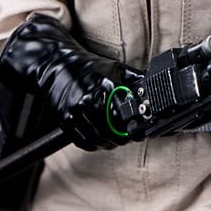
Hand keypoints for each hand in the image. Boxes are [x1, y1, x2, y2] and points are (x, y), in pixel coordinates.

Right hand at [0, 13, 141, 149]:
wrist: (57, 64)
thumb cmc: (89, 67)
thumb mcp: (115, 67)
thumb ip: (135, 79)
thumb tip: (154, 87)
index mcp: (106, 86)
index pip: (126, 115)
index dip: (134, 126)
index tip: (139, 129)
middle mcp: (90, 100)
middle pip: (112, 132)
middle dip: (123, 138)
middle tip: (129, 137)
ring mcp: (76, 111)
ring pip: (98, 140)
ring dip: (109, 143)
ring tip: (115, 140)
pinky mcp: (66, 119)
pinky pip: (83, 141)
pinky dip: (93, 145)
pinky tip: (100, 140)